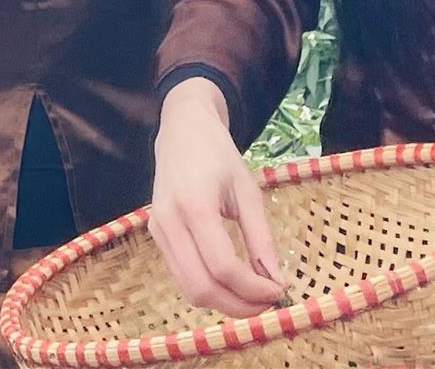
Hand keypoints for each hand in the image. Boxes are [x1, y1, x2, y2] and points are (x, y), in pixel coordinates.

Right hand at [148, 78, 284, 316]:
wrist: (181, 130)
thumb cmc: (219, 155)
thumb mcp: (248, 190)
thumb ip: (262, 238)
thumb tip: (277, 282)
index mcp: (195, 205)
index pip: (223, 266)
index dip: (253, 289)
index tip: (279, 291)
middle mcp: (169, 221)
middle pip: (201, 287)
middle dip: (239, 306)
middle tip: (268, 303)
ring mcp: (157, 230)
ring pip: (188, 289)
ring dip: (224, 303)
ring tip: (253, 297)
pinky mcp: (155, 235)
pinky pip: (181, 276)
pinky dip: (208, 288)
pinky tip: (231, 282)